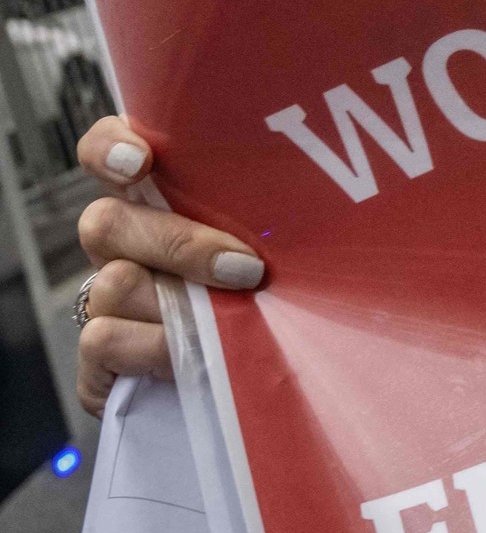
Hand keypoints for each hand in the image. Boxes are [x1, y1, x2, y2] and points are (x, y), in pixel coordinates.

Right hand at [70, 117, 264, 417]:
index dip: (111, 147)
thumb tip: (338, 178)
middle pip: (106, 221)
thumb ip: (281, 211)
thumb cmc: (289, 297)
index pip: (110, 149)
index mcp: (162, 201)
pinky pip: (101, 341)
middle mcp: (126, 245)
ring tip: (229, 326)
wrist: (268, 385)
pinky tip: (190, 363)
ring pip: (111, 284)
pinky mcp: (100, 361)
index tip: (142, 160)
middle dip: (178, 245)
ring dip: (175, 307)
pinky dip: (151, 351)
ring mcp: (107, 302)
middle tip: (246, 269)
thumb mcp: (289, 248)